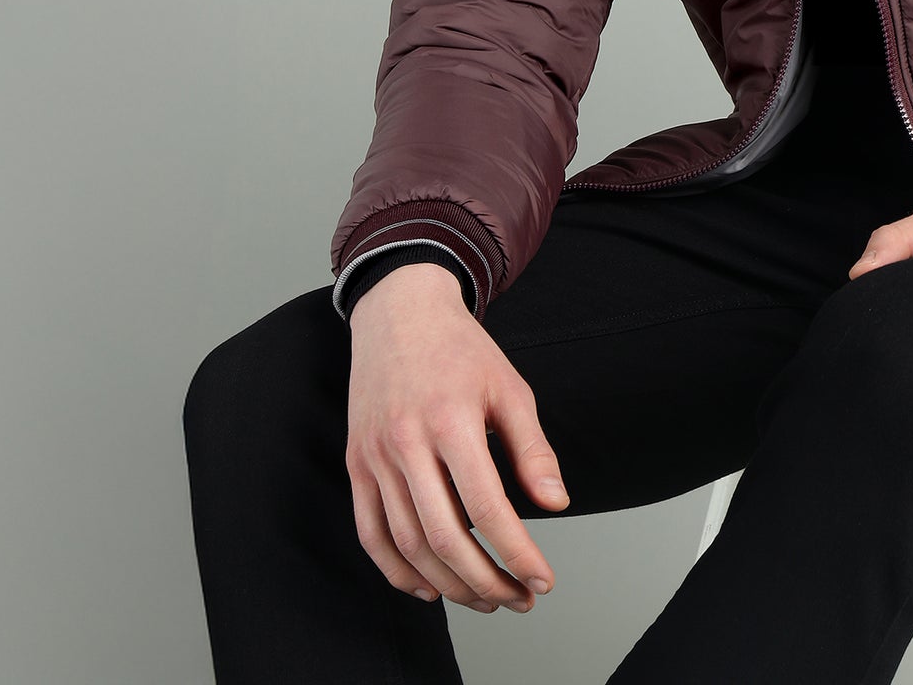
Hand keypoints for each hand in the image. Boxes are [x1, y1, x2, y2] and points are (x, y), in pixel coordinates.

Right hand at [345, 263, 569, 614]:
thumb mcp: (509, 386)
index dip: (518, 554)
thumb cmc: (460, 350)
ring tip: (486, 598)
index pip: (488, 508)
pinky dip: (398, 572)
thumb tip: (555, 505)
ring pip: (408, 545)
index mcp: (451, 420)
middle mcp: (406, 442)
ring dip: (450, 586)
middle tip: (518, 599)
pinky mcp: (356, 464)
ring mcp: (374, 456)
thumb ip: (532, 448)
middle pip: (445, 538)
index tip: (542, 580)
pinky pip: (371, 533)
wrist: (399, 312)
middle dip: (487, 582)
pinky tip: (430, 588)